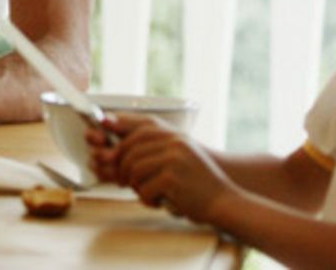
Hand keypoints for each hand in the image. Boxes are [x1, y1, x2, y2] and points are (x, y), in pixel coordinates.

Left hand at [91, 114, 234, 222]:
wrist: (223, 201)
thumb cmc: (197, 183)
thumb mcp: (180, 157)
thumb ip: (155, 150)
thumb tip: (115, 152)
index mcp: (174, 136)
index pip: (139, 132)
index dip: (121, 143)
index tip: (111, 156)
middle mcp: (174, 143)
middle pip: (131, 150)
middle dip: (122, 168)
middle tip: (123, 181)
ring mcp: (173, 159)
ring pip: (134, 169)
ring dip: (135, 186)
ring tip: (145, 193)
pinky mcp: (172, 179)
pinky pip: (144, 189)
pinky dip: (146, 199)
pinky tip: (157, 202)